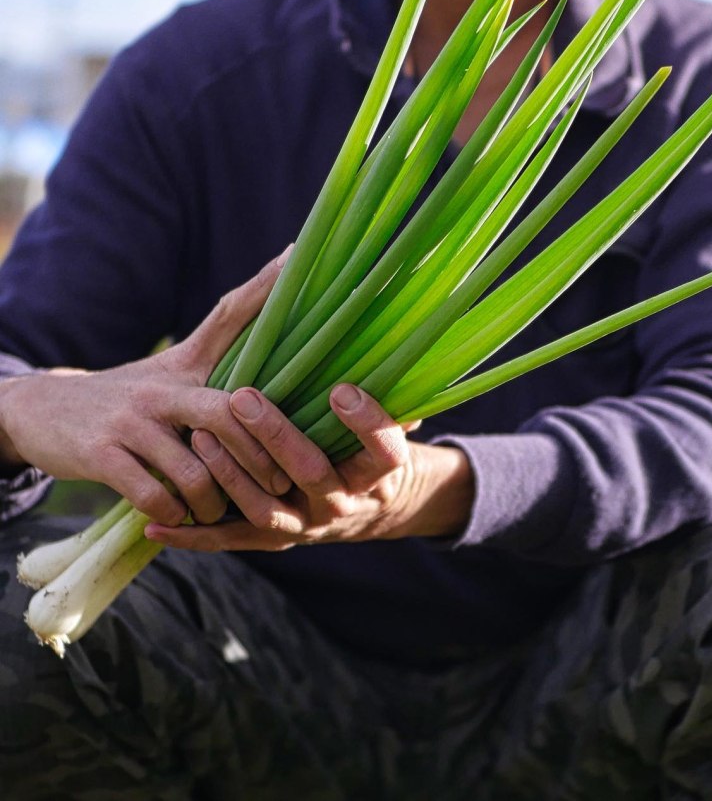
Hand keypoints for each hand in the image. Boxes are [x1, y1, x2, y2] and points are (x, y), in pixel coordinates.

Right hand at [0, 249, 294, 525]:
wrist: (40, 410)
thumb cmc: (126, 398)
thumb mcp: (171, 370)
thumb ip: (219, 356)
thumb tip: (277, 347)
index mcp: (185, 364)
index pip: (229, 314)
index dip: (263, 284)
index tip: (296, 251)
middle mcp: (162, 387)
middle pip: (228, 413)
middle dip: (261, 458)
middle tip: (278, 487)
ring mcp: (131, 421)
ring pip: (196, 469)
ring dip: (215, 502)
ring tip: (219, 512)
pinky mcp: (102, 455)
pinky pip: (155, 494)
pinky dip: (175, 514)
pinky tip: (178, 517)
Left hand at [143, 383, 474, 550]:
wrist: (365, 509)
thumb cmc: (366, 446)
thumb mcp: (387, 421)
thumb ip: (386, 384)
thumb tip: (396, 330)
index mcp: (377, 472)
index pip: (384, 450)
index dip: (366, 423)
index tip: (340, 388)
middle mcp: (342, 502)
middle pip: (313, 473)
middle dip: (277, 436)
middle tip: (243, 398)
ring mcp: (306, 524)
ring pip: (267, 508)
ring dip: (231, 474)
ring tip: (198, 438)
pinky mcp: (272, 540)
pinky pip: (230, 540)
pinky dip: (192, 536)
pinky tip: (154, 525)